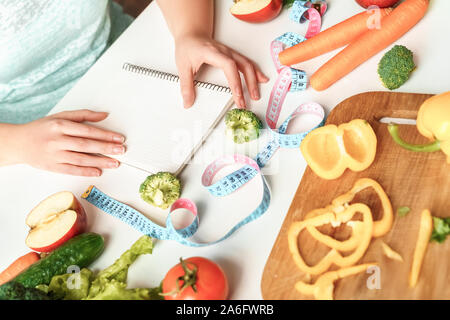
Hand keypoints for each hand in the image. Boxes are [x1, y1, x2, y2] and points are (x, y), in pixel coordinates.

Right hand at [9, 110, 125, 176]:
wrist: (18, 143)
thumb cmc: (43, 128)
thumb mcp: (61, 116)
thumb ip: (83, 115)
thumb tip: (104, 115)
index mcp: (60, 125)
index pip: (87, 131)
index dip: (105, 135)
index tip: (119, 138)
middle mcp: (57, 140)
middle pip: (86, 145)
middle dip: (106, 148)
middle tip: (121, 150)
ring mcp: (54, 155)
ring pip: (81, 159)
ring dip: (100, 161)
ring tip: (115, 162)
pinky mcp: (52, 167)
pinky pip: (72, 170)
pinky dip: (86, 171)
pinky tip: (98, 171)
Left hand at [174, 35, 268, 108]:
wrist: (192, 33)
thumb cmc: (189, 46)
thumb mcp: (183, 66)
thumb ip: (186, 86)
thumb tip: (187, 102)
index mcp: (213, 53)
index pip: (228, 65)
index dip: (235, 80)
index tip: (237, 94)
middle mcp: (225, 52)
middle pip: (243, 65)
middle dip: (248, 84)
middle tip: (247, 101)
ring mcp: (230, 53)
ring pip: (247, 64)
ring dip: (254, 80)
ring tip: (256, 94)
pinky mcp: (233, 56)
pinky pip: (247, 63)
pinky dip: (255, 72)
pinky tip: (261, 79)